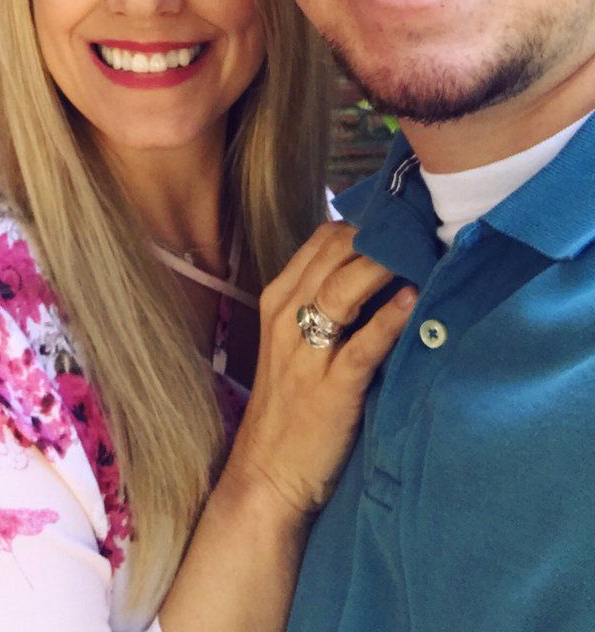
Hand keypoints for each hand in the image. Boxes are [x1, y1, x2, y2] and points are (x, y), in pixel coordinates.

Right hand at [221, 221, 415, 523]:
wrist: (267, 473)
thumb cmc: (291, 405)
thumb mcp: (295, 342)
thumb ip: (325, 303)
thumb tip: (378, 264)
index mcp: (278, 298)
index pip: (322, 240)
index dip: (365, 223)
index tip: (405, 220)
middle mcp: (285, 315)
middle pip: (334, 254)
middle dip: (379, 236)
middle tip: (425, 229)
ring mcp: (305, 352)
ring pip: (342, 289)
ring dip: (383, 266)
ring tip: (423, 251)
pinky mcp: (329, 390)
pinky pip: (362, 346)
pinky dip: (390, 321)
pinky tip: (415, 303)